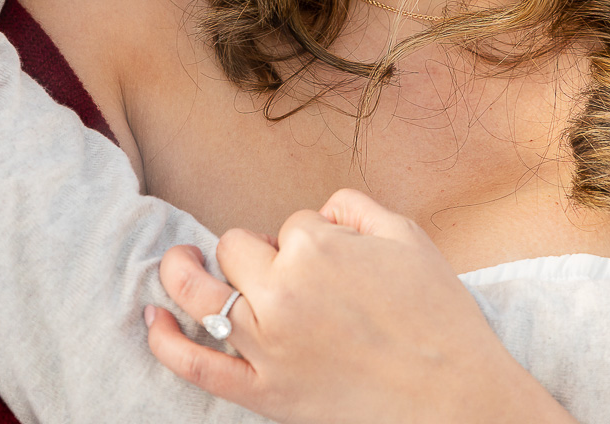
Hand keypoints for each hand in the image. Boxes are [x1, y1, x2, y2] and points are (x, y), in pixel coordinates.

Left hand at [143, 189, 572, 423]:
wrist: (457, 401)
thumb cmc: (439, 319)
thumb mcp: (407, 237)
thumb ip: (355, 208)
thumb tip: (317, 213)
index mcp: (315, 247)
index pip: (289, 225)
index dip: (309, 239)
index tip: (337, 264)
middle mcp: (280, 292)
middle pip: (236, 249)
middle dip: (254, 252)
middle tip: (287, 275)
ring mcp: (266, 346)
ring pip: (203, 294)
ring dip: (181, 272)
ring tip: (177, 263)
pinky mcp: (262, 393)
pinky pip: (196, 365)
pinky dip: (166, 341)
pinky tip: (153, 319)